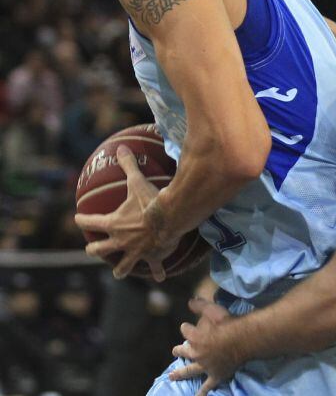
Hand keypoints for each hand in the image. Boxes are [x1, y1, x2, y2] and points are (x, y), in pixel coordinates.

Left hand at [74, 144, 178, 280]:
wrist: (169, 219)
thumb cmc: (150, 201)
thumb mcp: (137, 182)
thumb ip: (128, 165)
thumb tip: (121, 147)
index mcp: (113, 224)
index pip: (90, 222)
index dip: (82, 220)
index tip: (77, 218)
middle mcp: (120, 241)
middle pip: (99, 249)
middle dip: (95, 249)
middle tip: (93, 248)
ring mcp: (135, 252)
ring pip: (122, 266)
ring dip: (121, 269)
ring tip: (119, 271)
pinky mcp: (152, 257)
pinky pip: (154, 267)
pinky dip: (157, 271)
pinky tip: (159, 277)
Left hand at [169, 298, 239, 394]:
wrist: (243, 340)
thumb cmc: (229, 323)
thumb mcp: (213, 310)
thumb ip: (201, 306)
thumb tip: (189, 301)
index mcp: (195, 338)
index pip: (185, 331)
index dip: (186, 328)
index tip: (185, 326)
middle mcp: (197, 353)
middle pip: (184, 352)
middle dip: (179, 350)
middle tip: (174, 350)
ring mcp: (205, 366)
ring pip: (190, 370)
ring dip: (181, 373)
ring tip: (172, 376)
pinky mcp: (216, 375)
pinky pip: (208, 386)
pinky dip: (202, 392)